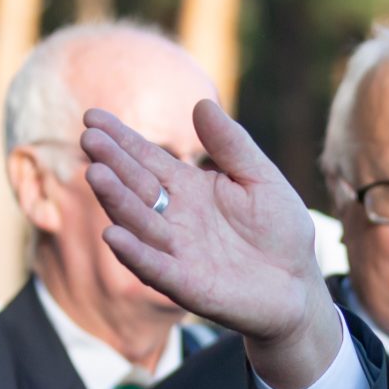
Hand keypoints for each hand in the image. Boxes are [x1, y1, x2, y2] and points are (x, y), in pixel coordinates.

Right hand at [82, 101, 343, 388]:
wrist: (299, 285)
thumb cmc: (280, 230)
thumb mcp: (261, 179)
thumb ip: (232, 146)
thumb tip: (202, 103)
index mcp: (188, 188)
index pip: (147, 159)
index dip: (121, 139)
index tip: (92, 117)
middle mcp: (174, 218)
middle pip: (136, 187)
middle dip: (112, 164)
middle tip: (89, 140)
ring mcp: (177, 252)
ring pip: (139, 223)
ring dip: (116, 201)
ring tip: (96, 175)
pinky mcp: (187, 285)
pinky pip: (155, 267)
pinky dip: (135, 253)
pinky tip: (113, 234)